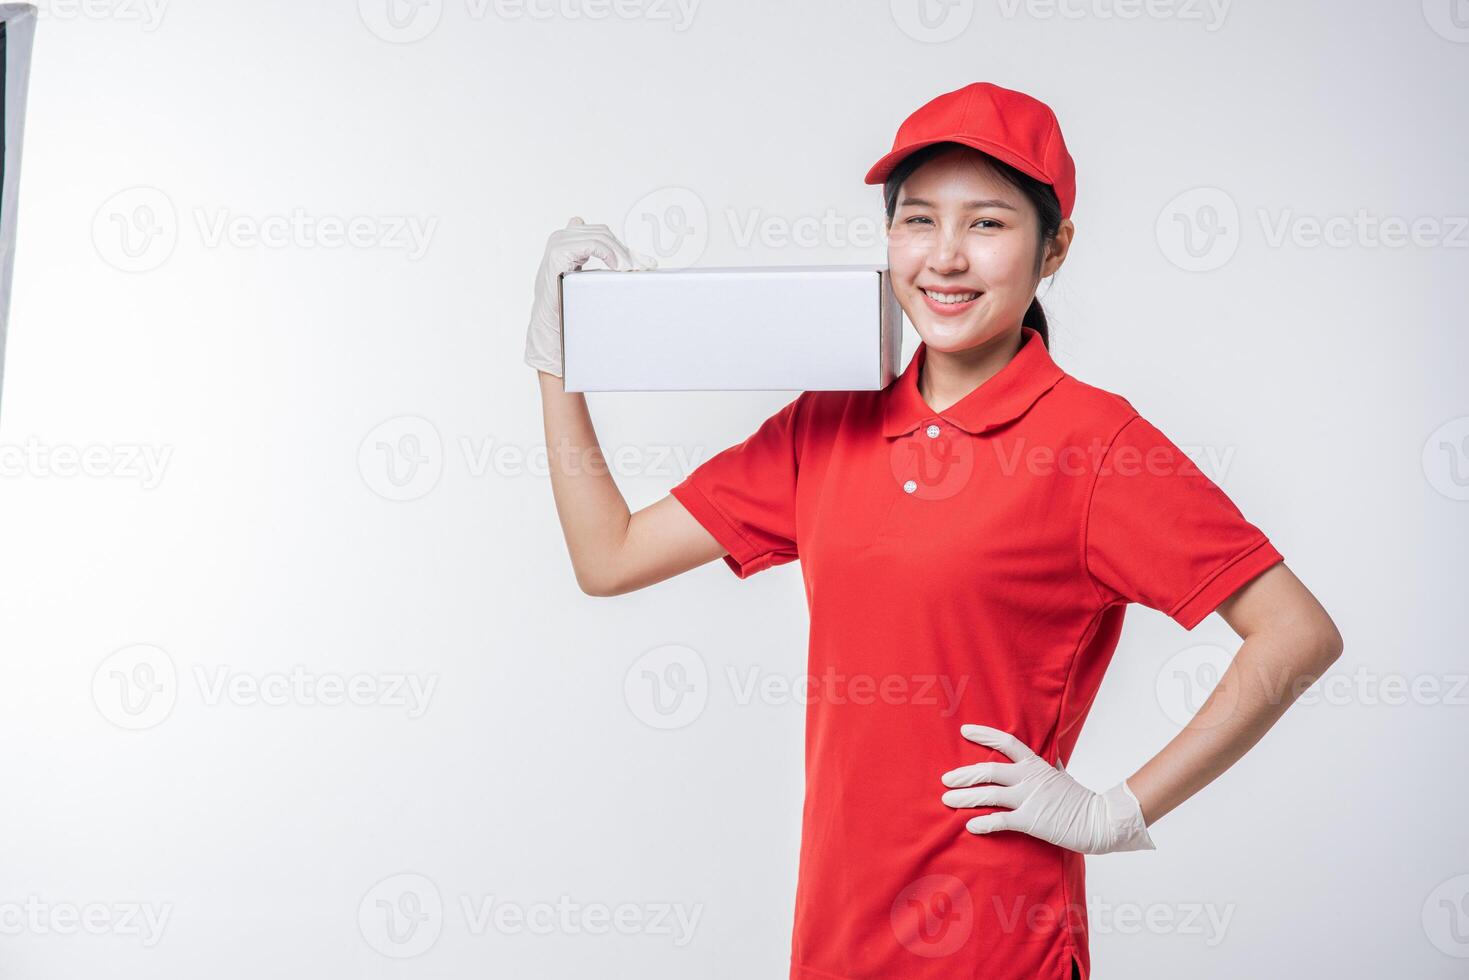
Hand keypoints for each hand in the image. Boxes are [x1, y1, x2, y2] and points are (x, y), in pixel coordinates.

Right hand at [524, 217, 655, 377]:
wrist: (551, 320)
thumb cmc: (568, 301)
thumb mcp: (590, 278)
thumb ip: (606, 264)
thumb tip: (639, 262)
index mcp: (569, 240)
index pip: (602, 234)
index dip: (623, 247)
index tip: (646, 264)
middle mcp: (563, 237)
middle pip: (604, 233)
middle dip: (625, 251)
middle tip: (643, 268)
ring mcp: (559, 242)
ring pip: (601, 237)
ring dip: (621, 253)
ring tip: (631, 270)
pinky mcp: (559, 251)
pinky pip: (592, 244)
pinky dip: (609, 253)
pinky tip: (617, 266)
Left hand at [940, 724, 1154, 854]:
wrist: (1099, 821)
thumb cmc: (1080, 799)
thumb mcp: (1064, 775)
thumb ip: (1052, 766)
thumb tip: (1053, 756)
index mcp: (1036, 765)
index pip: (1007, 743)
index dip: (984, 735)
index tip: (964, 731)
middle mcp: (1029, 779)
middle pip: (989, 771)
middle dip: (964, 775)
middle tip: (945, 780)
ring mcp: (1029, 799)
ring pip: (989, 795)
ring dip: (965, 797)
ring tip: (947, 800)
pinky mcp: (1031, 821)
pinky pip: (1001, 821)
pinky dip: (983, 823)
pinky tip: (970, 825)